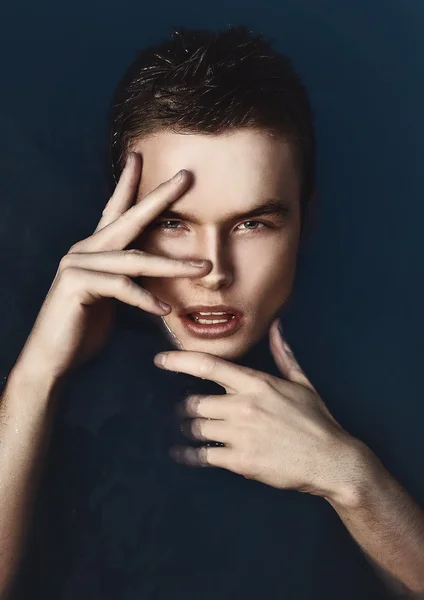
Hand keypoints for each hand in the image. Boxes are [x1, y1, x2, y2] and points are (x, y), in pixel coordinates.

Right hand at [15, 154, 210, 380]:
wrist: (52, 359)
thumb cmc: (83, 329)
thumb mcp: (113, 298)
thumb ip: (128, 278)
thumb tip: (154, 272)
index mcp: (95, 250)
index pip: (115, 210)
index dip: (129, 183)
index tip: (141, 157)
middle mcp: (85, 250)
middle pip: (129, 218)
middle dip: (159, 196)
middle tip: (186, 176)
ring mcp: (77, 265)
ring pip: (133, 259)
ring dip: (172, 264)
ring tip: (203, 268)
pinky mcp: (76, 285)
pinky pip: (120, 287)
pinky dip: (144, 299)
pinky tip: (164, 310)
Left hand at [154, 318, 356, 498]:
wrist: (332, 461)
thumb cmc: (317, 421)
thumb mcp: (302, 383)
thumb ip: (283, 354)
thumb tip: (278, 327)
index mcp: (257, 384)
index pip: (209, 366)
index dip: (179, 361)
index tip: (161, 359)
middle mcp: (244, 406)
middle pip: (195, 402)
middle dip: (188, 408)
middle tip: (188, 411)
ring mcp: (241, 435)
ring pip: (197, 428)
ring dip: (191, 430)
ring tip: (191, 430)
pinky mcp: (241, 461)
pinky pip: (203, 456)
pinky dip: (190, 455)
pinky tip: (183, 454)